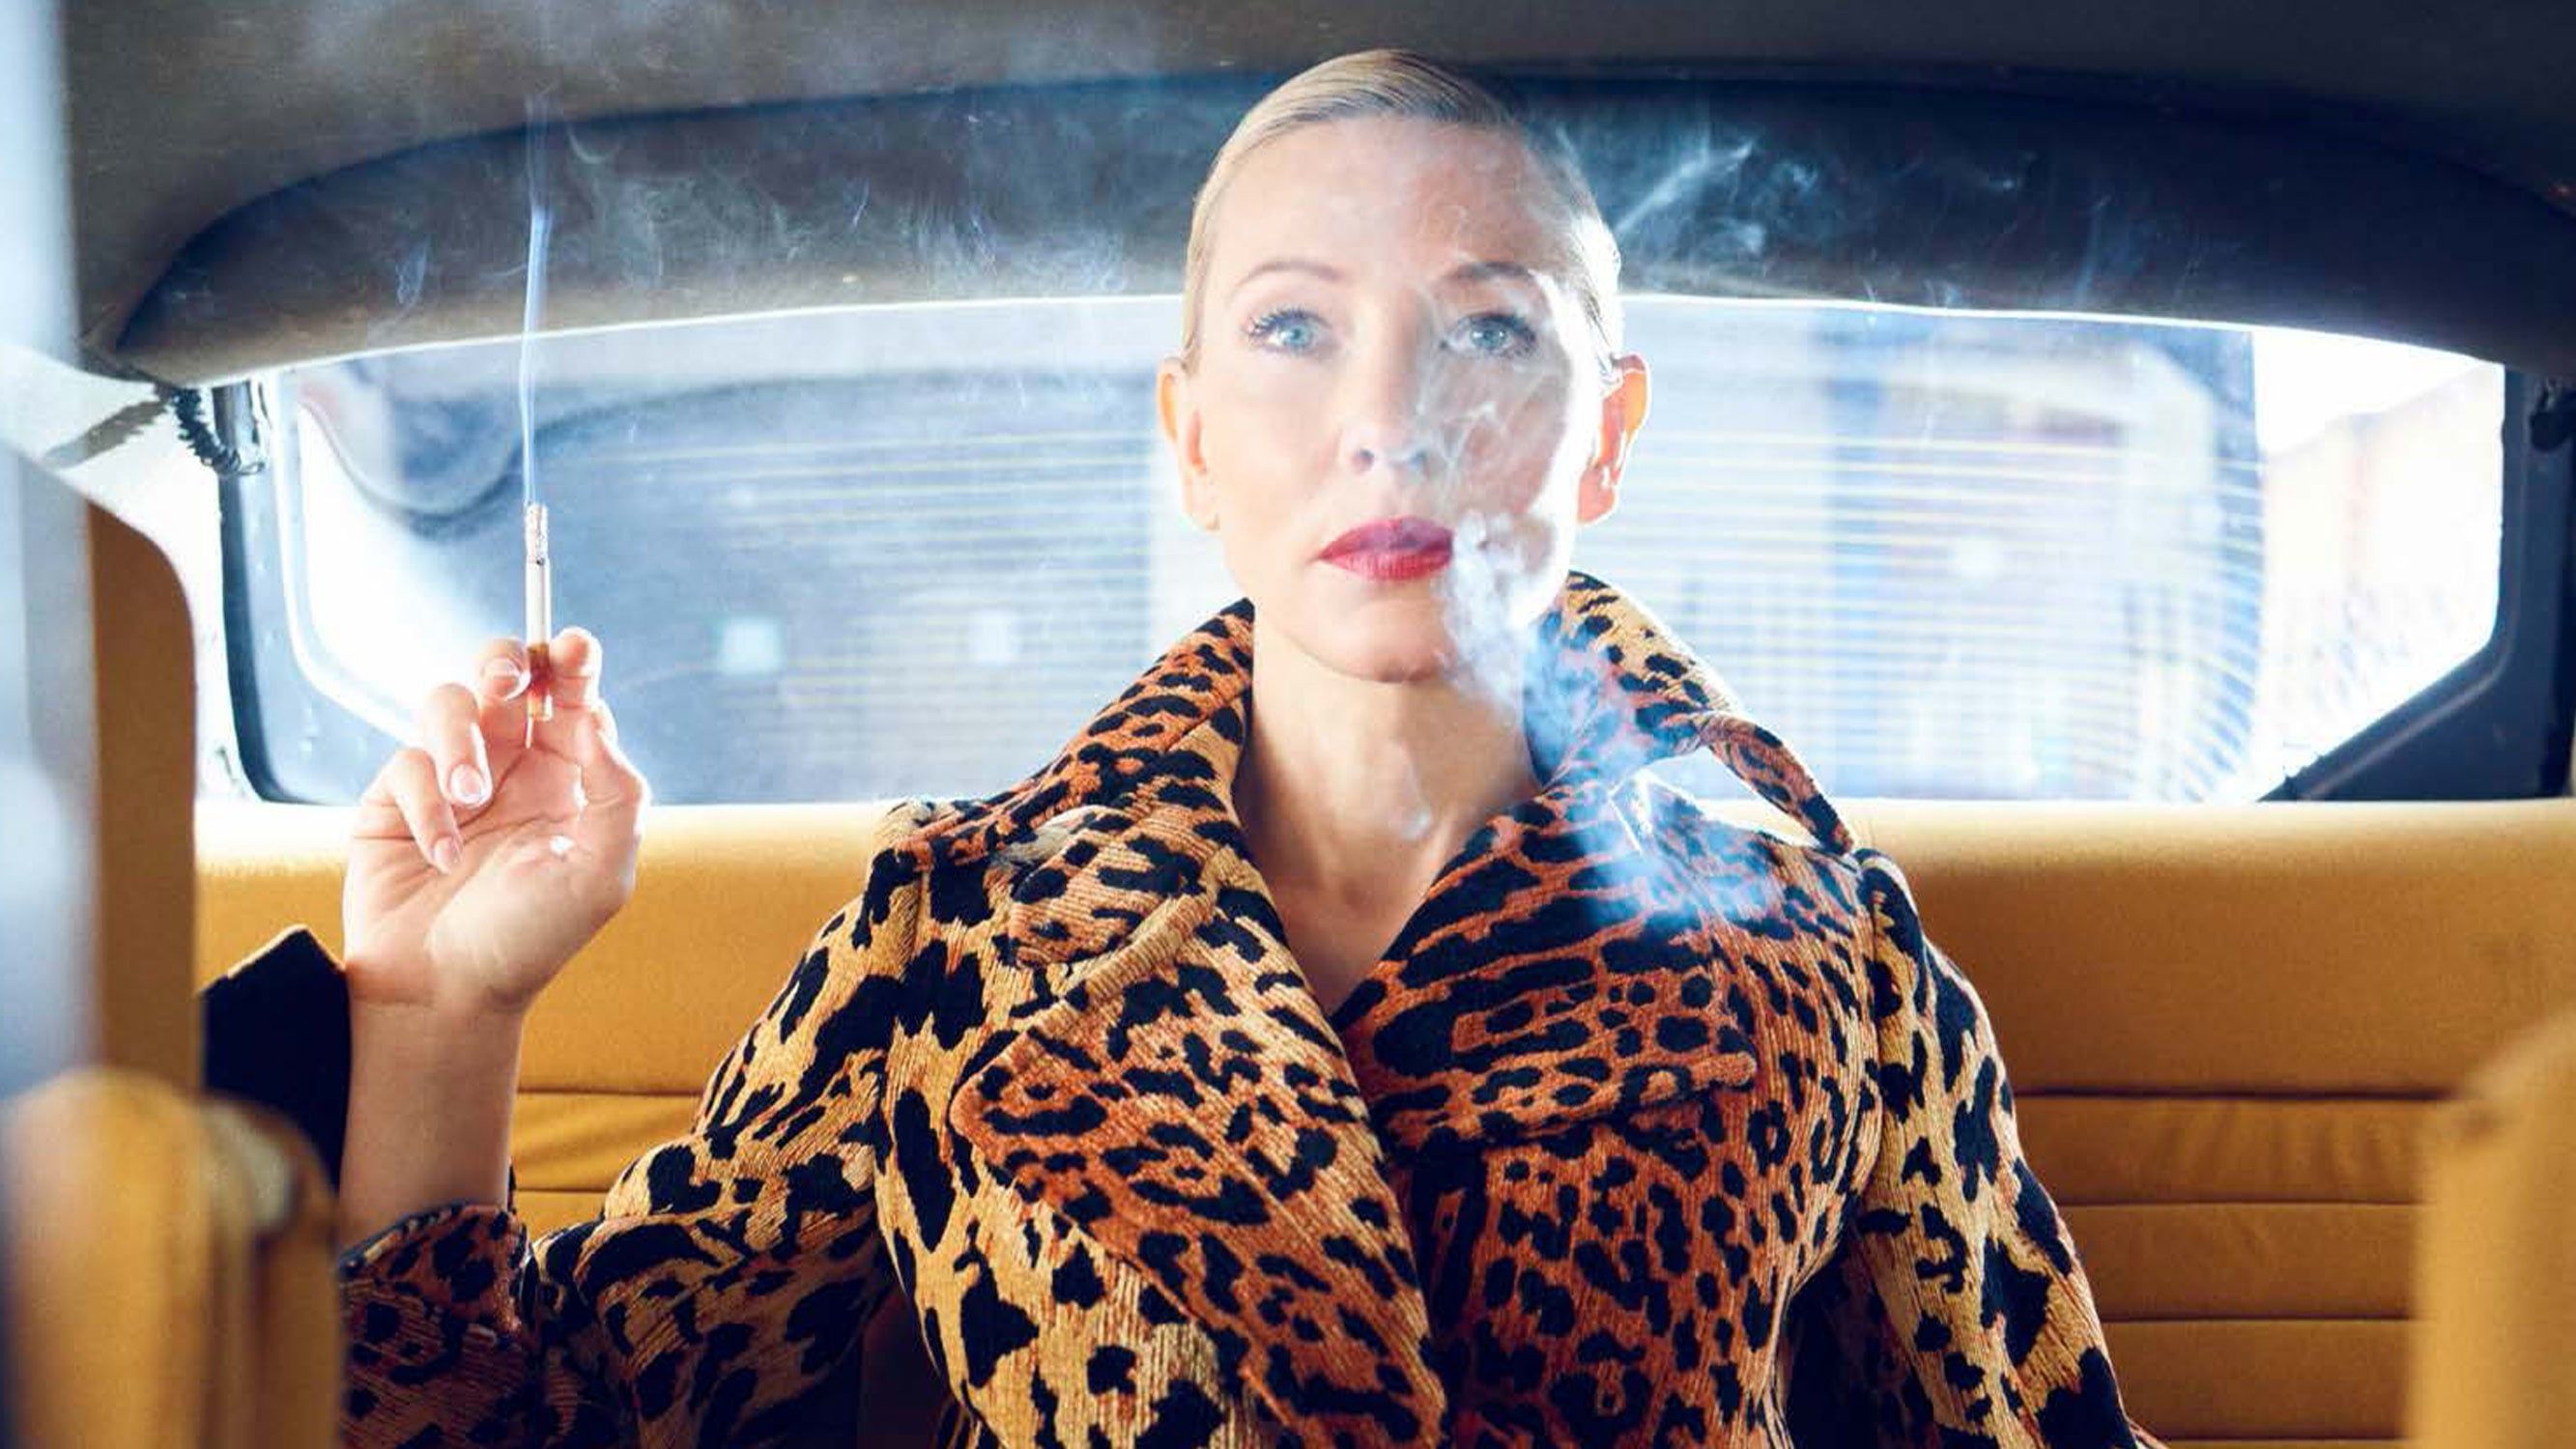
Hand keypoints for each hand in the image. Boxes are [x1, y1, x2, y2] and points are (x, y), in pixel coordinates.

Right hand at [341, 627, 647, 1018]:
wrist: (447, 992)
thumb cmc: (531, 939)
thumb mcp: (599, 874)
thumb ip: (616, 795)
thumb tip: (598, 722)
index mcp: (567, 778)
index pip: (573, 698)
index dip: (573, 662)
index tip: (576, 647)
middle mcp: (511, 768)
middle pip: (505, 674)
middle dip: (507, 660)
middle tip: (511, 678)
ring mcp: (450, 779)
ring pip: (449, 703)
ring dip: (461, 740)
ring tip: (472, 794)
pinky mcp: (395, 801)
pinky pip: (406, 764)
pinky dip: (427, 806)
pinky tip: (444, 854)